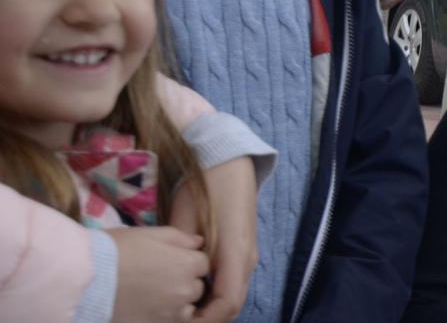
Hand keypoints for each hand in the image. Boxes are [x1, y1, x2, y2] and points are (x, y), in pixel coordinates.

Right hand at [110, 227, 209, 322]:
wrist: (86, 279)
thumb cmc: (117, 250)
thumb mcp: (151, 234)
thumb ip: (180, 238)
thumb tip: (198, 243)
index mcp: (188, 264)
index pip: (203, 264)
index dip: (187, 261)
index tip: (170, 261)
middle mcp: (186, 290)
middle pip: (197, 288)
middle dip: (184, 283)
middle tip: (159, 279)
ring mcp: (172, 313)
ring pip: (187, 309)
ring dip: (177, 303)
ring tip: (153, 296)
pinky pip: (171, 322)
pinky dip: (164, 317)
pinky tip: (147, 309)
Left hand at [170, 157, 258, 321]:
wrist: (227, 164)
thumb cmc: (203, 190)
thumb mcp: (184, 224)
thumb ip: (182, 258)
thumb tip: (174, 284)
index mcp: (235, 254)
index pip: (227, 303)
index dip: (205, 321)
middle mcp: (247, 259)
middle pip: (233, 304)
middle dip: (207, 319)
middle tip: (176, 321)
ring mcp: (249, 255)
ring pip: (233, 294)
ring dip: (211, 308)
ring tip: (182, 312)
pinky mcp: (243, 251)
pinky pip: (232, 282)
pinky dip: (215, 294)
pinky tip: (193, 292)